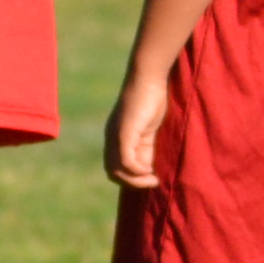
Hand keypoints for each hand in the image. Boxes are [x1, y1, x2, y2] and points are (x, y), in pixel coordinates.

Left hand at [104, 74, 168, 190]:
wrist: (148, 80)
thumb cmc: (150, 101)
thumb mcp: (147, 130)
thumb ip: (145, 148)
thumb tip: (148, 170)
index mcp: (115, 138)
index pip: (114, 167)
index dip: (130, 178)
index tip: (150, 178)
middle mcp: (111, 138)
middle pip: (112, 172)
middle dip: (132, 183)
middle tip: (152, 182)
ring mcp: (115, 137)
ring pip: (116, 170)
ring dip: (135, 180)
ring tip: (152, 179)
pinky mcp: (124, 133)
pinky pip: (125, 161)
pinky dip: (137, 170)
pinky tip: (149, 169)